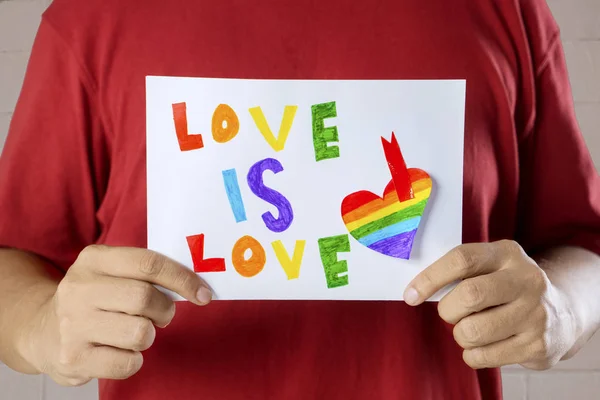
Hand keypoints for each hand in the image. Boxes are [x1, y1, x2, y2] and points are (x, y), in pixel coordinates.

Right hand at [23, 245, 211, 385]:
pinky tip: (120, 351)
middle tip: (160, 315)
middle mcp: (79, 288)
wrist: (40, 330)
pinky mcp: (73, 358)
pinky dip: (134, 360)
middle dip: (164, 310)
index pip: (149, 263)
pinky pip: (127, 363)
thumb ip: (146, 272)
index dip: (183, 279)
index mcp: (94, 259)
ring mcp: (72, 324)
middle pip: (145, 298)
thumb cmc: (93, 299)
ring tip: (133, 333)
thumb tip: (197, 285)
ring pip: (140, 333)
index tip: (203, 293)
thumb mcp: (110, 272)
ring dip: (148, 336)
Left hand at [403, 240, 576, 369]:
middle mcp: (526, 280)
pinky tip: (485, 344)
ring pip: (472, 331)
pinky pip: (483, 356)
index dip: (430, 278)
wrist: (562, 313)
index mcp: (507, 253)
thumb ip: (459, 271)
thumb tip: (415, 289)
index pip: (462, 259)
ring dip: (460, 334)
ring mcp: (535, 313)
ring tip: (471, 328)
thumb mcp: (491, 266)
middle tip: (450, 313)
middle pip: (468, 295)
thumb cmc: (507, 287)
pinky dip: (472, 354)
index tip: (410, 295)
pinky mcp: (537, 345)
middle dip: (447, 310)